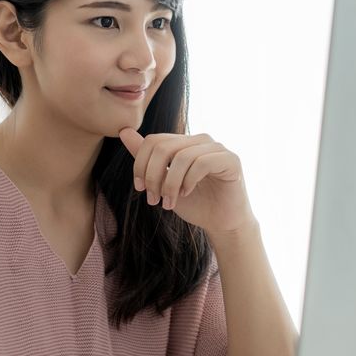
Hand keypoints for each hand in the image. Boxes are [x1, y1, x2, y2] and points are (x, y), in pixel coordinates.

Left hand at [119, 127, 255, 234]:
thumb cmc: (195, 203)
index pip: (154, 141)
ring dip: (170, 184)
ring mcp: (217, 148)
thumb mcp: (164, 182)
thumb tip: (125, 132)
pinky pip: (202, 163)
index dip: (141, 164)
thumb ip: (147, 159)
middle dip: (153, 176)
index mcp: (185, 143)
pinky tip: (187, 193)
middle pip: (164, 147)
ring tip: (169, 202)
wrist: (221, 223)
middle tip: (153, 199)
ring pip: (182, 156)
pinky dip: (189, 181)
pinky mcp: (231, 160)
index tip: (140, 189)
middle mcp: (201, 140)